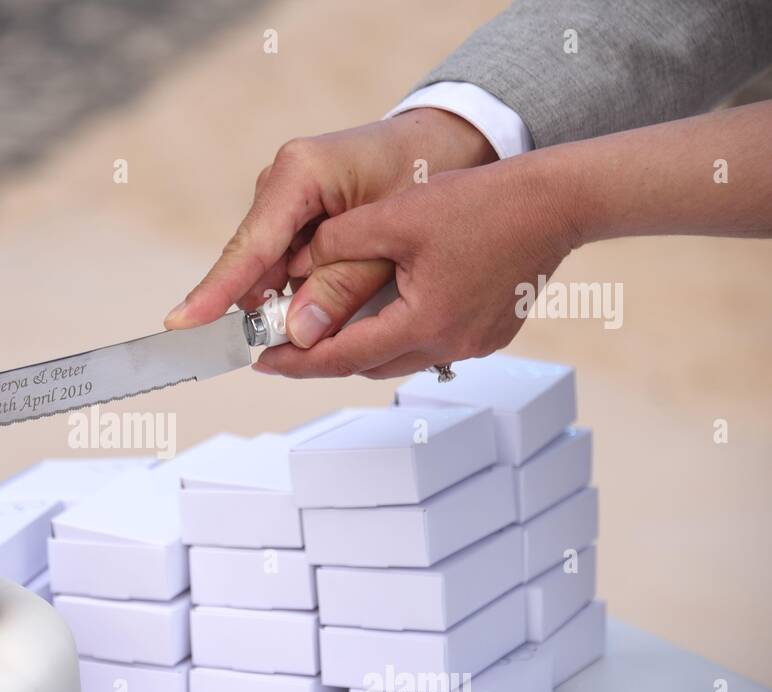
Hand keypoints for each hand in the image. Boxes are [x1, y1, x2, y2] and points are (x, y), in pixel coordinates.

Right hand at [162, 109, 496, 348]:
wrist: (443, 142)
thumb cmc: (424, 171)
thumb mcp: (392, 235)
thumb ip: (345, 284)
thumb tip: (298, 333)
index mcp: (301, 172)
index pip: (250, 246)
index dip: (216, 291)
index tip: (182, 323)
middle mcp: (281, 182)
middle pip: (253, 264)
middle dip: (271, 305)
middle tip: (313, 332)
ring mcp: (281, 201)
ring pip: (269, 271)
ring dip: (295, 297)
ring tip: (354, 288)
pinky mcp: (290, 217)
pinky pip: (285, 266)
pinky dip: (306, 286)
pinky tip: (343, 282)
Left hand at [256, 157, 577, 378]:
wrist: (556, 200)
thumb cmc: (484, 202)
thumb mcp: (395, 216)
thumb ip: (337, 244)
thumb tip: (293, 267)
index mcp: (424, 322)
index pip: (342, 356)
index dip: (296, 361)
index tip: (262, 360)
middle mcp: (451, 344)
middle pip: (368, 365)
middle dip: (323, 357)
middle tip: (282, 345)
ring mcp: (474, 344)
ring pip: (397, 359)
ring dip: (360, 347)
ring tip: (322, 329)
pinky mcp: (488, 334)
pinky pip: (427, 345)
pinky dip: (396, 335)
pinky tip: (378, 313)